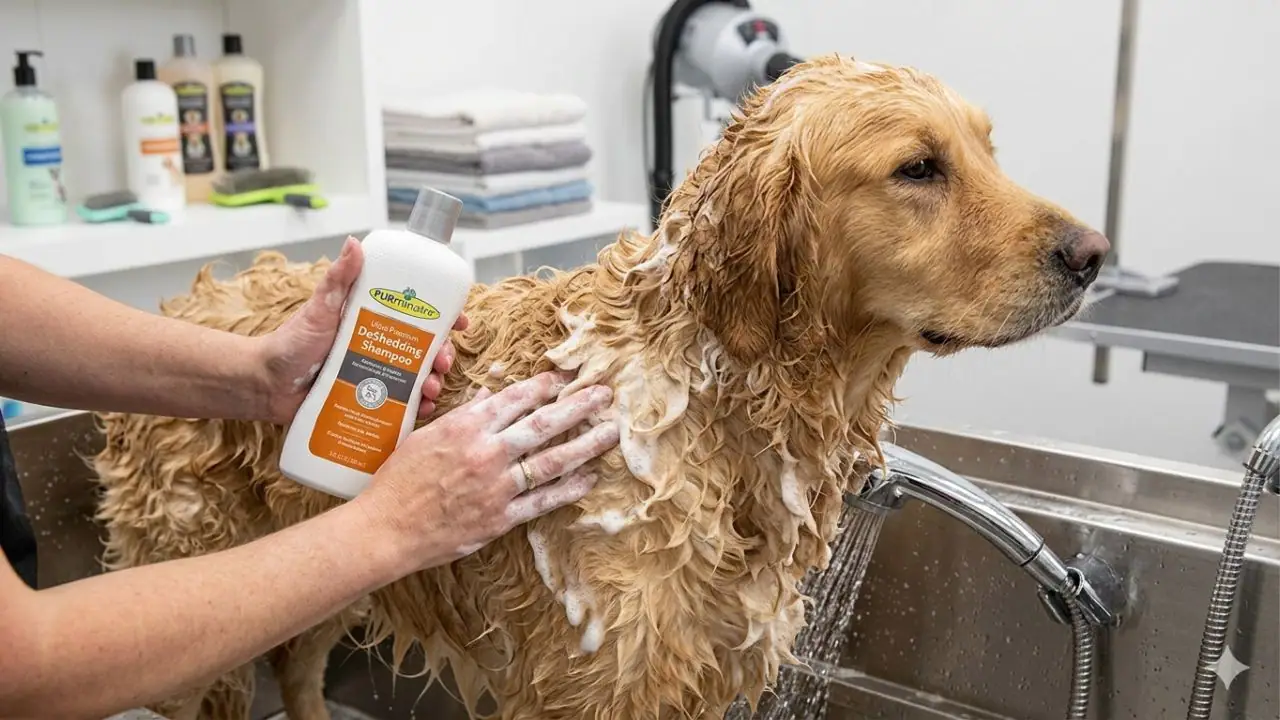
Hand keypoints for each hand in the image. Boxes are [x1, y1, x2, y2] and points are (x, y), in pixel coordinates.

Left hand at [255, 236, 468, 424]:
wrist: (266, 385)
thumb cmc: (290, 343)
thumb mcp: (319, 309)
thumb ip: (338, 279)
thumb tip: (354, 243)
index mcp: (375, 320)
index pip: (418, 315)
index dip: (445, 317)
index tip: (460, 322)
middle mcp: (381, 345)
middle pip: (426, 347)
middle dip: (443, 354)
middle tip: (442, 362)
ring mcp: (377, 374)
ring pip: (418, 376)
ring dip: (433, 382)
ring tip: (430, 389)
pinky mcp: (371, 400)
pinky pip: (402, 404)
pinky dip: (418, 407)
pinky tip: (423, 409)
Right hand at [356, 371, 618, 572]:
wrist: (386, 529)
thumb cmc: (398, 480)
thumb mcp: (425, 435)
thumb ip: (463, 416)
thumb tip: (491, 397)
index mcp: (466, 427)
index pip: (515, 398)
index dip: (545, 386)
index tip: (565, 378)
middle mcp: (486, 452)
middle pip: (543, 424)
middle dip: (578, 406)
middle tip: (604, 394)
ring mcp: (496, 487)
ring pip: (552, 460)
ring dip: (586, 444)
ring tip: (611, 431)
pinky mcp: (500, 518)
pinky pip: (543, 501)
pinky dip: (569, 489)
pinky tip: (589, 477)